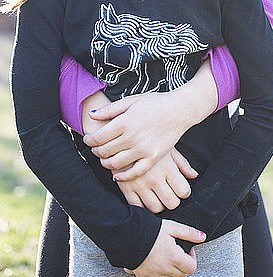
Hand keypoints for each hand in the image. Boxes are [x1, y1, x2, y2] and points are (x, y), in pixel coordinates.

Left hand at [83, 60, 217, 172]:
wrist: (180, 109)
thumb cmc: (156, 102)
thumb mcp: (132, 100)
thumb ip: (111, 109)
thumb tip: (91, 115)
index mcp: (125, 121)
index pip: (98, 137)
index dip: (89, 140)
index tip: (88, 140)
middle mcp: (132, 137)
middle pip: (104, 151)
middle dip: (96, 151)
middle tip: (95, 149)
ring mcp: (144, 149)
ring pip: (116, 163)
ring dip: (106, 163)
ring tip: (105, 159)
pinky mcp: (154, 157)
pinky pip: (135, 172)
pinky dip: (124, 176)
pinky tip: (118, 175)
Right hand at [114, 148, 197, 212]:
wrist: (120, 134)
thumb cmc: (147, 140)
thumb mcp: (167, 147)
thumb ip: (181, 163)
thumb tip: (194, 175)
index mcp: (167, 167)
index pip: (183, 191)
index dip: (184, 192)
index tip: (181, 188)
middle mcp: (154, 178)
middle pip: (171, 203)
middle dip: (173, 200)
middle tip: (170, 194)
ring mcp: (139, 184)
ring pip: (155, 208)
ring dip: (159, 204)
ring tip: (158, 195)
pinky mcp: (126, 188)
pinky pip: (137, 207)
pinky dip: (143, 206)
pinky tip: (144, 196)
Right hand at [128, 219, 205, 276]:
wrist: (129, 234)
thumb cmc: (151, 228)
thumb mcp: (172, 227)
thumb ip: (189, 233)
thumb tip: (203, 237)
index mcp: (175, 258)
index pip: (192, 267)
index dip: (192, 257)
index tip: (187, 249)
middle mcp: (165, 269)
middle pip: (182, 274)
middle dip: (183, 263)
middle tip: (178, 251)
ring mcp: (154, 274)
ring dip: (173, 271)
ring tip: (168, 258)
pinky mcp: (143, 276)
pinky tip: (159, 273)